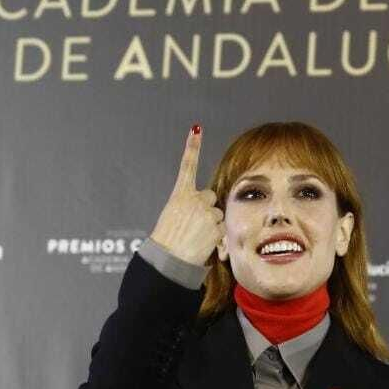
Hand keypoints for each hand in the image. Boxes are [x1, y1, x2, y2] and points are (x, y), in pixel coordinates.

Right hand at [150, 125, 224, 267]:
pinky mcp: (216, 225)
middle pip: (210, 198)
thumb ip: (188, 207)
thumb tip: (205, 210)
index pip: (187, 166)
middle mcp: (195, 199)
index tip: (196, 129)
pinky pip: (221, 229)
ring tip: (196, 238)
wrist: (169, 260)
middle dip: (207, 209)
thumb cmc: (167, 242)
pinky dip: (215, 237)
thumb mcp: (172, 217)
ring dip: (211, 225)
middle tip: (194, 226)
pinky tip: (203, 244)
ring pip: (218, 215)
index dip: (192, 146)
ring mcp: (206, 211)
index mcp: (180, 195)